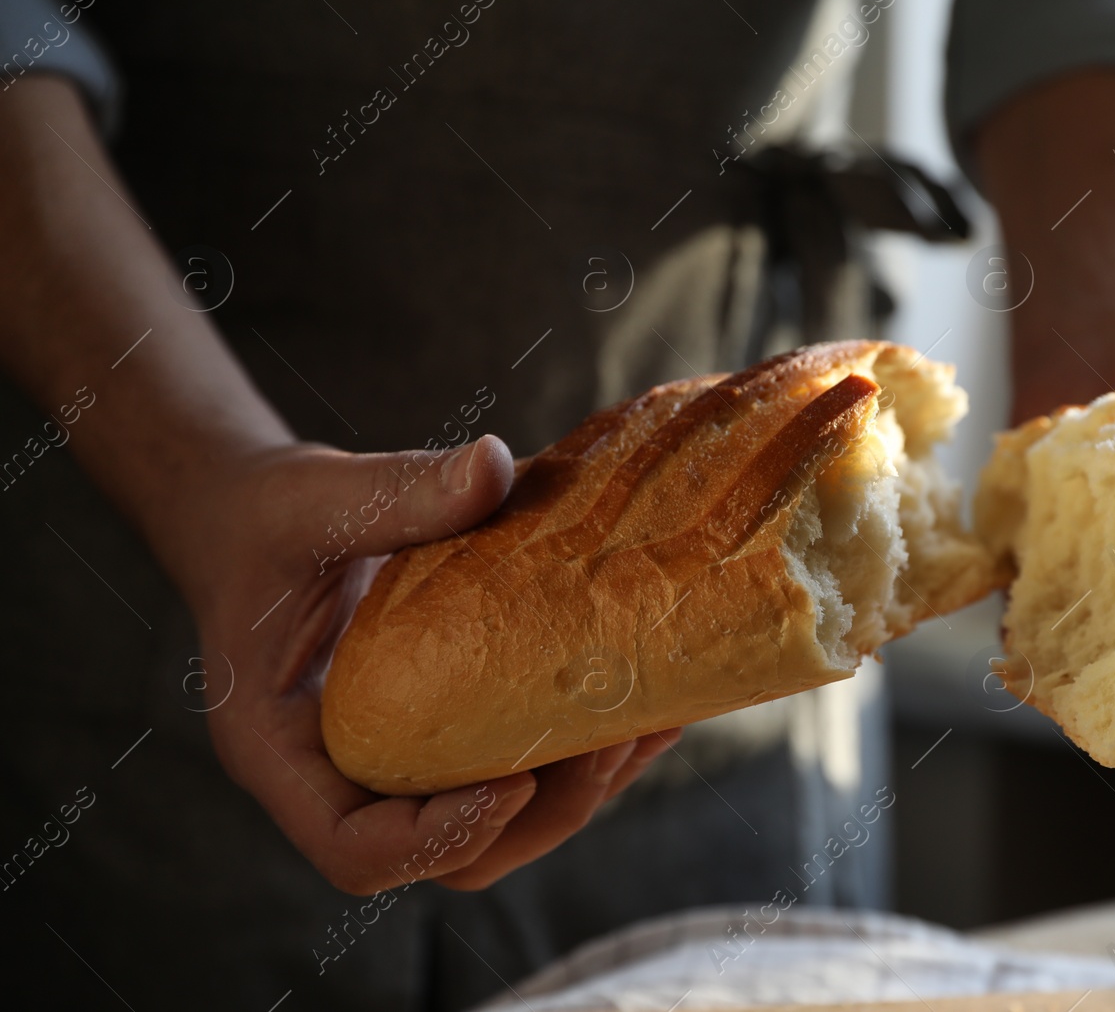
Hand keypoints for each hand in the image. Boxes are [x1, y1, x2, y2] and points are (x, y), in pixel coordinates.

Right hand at [189, 434, 677, 894]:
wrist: (263, 518)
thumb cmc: (269, 519)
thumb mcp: (318, 501)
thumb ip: (397, 493)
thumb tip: (493, 464)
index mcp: (281, 750)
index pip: (357, 850)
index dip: (439, 837)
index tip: (516, 779)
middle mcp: (342, 778)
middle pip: (447, 857)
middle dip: (538, 815)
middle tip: (607, 744)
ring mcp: (400, 765)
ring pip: (496, 827)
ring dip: (577, 792)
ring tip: (644, 726)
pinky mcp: (446, 734)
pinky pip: (514, 769)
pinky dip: (579, 751)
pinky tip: (643, 707)